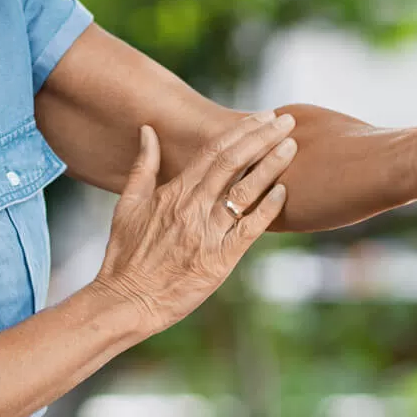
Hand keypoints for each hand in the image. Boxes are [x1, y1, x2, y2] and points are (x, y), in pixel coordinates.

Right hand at [89, 111, 293, 334]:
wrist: (126, 300)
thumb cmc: (125, 255)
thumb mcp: (127, 204)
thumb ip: (143, 166)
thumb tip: (148, 130)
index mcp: (174, 192)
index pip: (214, 151)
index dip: (241, 130)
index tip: (263, 116)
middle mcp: (193, 208)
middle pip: (234, 162)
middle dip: (263, 137)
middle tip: (286, 121)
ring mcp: (207, 233)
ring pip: (245, 191)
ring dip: (271, 165)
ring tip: (291, 146)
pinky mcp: (219, 260)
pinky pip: (249, 229)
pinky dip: (267, 208)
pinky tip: (283, 191)